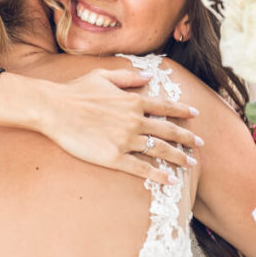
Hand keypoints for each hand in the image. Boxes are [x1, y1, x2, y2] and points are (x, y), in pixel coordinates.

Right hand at [38, 69, 201, 184]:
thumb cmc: (75, 92)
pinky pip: (141, 168)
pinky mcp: (114, 157)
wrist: (54, 109)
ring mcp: (125, 140)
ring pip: (159, 150)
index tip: (195, 114)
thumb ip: (127, 77)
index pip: (165, 107)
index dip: (182, 111)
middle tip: (200, 144)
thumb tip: (147, 76)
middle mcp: (134, 120)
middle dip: (187, 138)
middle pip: (168, 131)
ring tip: (191, 163)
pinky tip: (170, 180)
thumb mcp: (103, 76)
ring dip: (178, 157)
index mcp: (132, 101)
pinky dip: (158, 174)